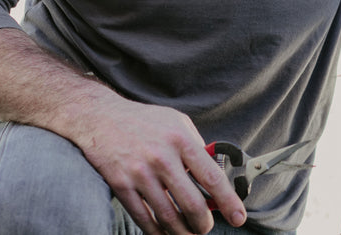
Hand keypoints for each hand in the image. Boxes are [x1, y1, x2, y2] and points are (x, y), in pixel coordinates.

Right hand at [72, 93, 246, 234]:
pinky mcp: (121, 185)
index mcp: (181, 139)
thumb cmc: (144, 120)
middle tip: (206, 228)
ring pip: (168, 217)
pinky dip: (157, 232)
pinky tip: (164, 234)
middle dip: (204, 224)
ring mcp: (140, 173)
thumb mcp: (177, 122)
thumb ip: (197, 146)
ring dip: (182, 233)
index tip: (238, 217)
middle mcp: (162, 157)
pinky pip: (143, 218)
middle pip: (192, 205)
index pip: (212, 178)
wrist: (101, 117)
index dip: (228, 202)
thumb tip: (214, 176)